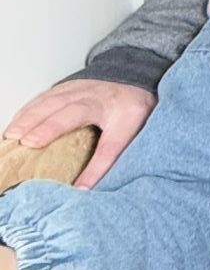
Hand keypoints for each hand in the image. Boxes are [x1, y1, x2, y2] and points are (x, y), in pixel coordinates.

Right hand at [5, 80, 156, 186]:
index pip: (110, 145)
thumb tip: (91, 190)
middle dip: (50, 128)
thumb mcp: (135, 135)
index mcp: (125, 114)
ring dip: (30, 118)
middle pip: (72, 113)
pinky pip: (43, 99)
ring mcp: (81, 90)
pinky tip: (15, 124)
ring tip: (13, 136)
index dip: (96, 169)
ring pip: (53, 102)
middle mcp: (100, 99)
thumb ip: (117, 159)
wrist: (135, 80)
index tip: (80, 188)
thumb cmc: (133, 111)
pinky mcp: (66, 88)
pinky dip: (26, 112)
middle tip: (29, 143)